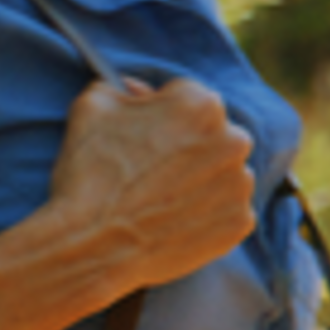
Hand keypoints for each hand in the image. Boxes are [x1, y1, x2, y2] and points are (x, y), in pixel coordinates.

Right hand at [45, 75, 255, 292]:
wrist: (88, 243)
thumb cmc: (89, 172)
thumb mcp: (93, 106)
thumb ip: (121, 86)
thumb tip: (137, 90)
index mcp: (202, 103)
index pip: (187, 98)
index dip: (161, 115)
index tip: (144, 136)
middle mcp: (234, 140)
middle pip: (213, 134)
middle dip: (189, 146)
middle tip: (152, 171)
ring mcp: (240, 184)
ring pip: (224, 172)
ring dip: (202, 179)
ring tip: (161, 198)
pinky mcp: (240, 223)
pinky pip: (227, 210)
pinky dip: (207, 214)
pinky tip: (174, 220)